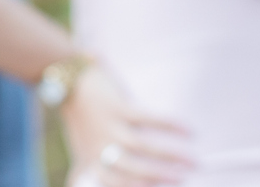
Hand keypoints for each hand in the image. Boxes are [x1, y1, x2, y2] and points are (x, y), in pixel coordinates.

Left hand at [63, 64, 192, 184]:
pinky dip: (171, 125)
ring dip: (173, 156)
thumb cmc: (80, 119)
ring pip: (145, 146)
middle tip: (186, 177)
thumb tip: (84, 186)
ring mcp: (109, 126)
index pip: (119, 185)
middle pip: (136, 170)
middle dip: (164, 176)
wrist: (66, 82)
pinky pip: (149, 118)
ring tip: (193, 161)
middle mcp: (101, 148)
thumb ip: (87, 171)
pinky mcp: (116, 105)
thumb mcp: (81, 150)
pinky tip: (189, 130)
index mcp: (93, 163)